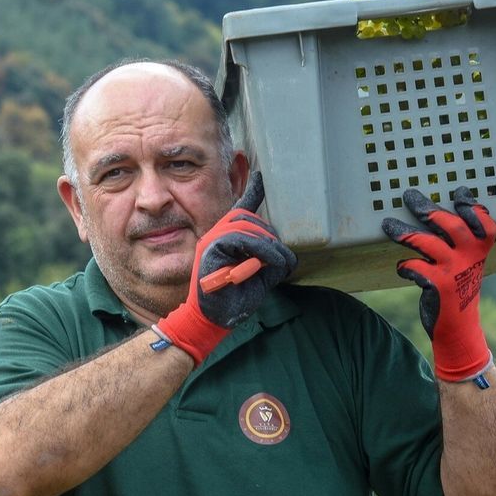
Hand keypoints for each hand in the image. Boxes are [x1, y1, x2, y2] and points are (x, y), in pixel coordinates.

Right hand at [156, 172, 297, 365]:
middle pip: (249, 217)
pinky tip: (267, 263)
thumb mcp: (261, 277)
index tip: (260, 176)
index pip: (241, 208)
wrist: (214, 319)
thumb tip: (285, 254)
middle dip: (270, 237)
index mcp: (228, 238)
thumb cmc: (235, 299)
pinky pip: (242, 239)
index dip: (252, 191)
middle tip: (278, 261)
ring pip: (247, 225)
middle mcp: (218, 233)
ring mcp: (212, 239)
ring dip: (268, 245)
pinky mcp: (211, 248)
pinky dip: (261, 250)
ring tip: (274, 264)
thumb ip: (272, 260)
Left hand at [381, 187, 495, 380]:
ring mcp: (453, 271)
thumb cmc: (458, 286)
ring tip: (387, 224)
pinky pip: (415, 268)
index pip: (483, 222)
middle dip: (428, 209)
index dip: (472, 207)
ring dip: (405, 232)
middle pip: (451, 225)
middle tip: (409, 196)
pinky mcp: (437, 287)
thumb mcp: (467, 262)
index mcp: (480, 249)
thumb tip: (433, 210)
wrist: (459, 326)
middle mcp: (470, 257)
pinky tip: (402, 268)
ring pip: (427, 243)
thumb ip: (457, 238)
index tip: (458, 193)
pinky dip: (406, 266)